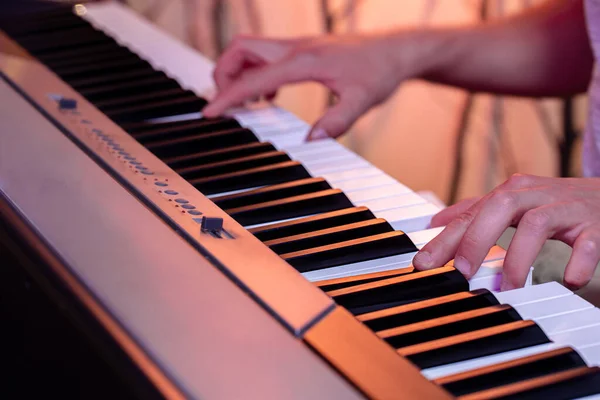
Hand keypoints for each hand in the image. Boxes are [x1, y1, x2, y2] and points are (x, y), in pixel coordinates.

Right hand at [202, 32, 429, 139]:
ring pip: (249, 49)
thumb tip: (309, 141)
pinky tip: (270, 94)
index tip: (210, 112)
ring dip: (238, 72)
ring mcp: (297, 45)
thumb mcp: (361, 101)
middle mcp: (295, 47)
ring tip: (245, 102)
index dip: (227, 96)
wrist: (396, 49)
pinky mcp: (302, 49)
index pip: (252, 77)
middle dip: (223, 74)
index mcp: (304, 60)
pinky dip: (256, 73)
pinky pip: (265, 56)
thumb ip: (335, 122)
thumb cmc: (380, 70)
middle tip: (227, 104)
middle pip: (240, 49)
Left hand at [413, 174, 599, 290]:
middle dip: (476, 241)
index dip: (445, 239)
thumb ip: (476, 211)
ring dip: (518, 259)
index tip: (423, 265)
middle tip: (463, 274)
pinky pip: (587, 242)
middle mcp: (535, 195)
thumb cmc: (555, 204)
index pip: (470, 214)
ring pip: (536, 225)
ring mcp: (566, 208)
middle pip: (498, 208)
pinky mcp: (596, 224)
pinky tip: (568, 280)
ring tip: (510, 288)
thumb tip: (436, 221)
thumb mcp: (515, 203)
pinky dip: (577, 262)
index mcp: (511, 192)